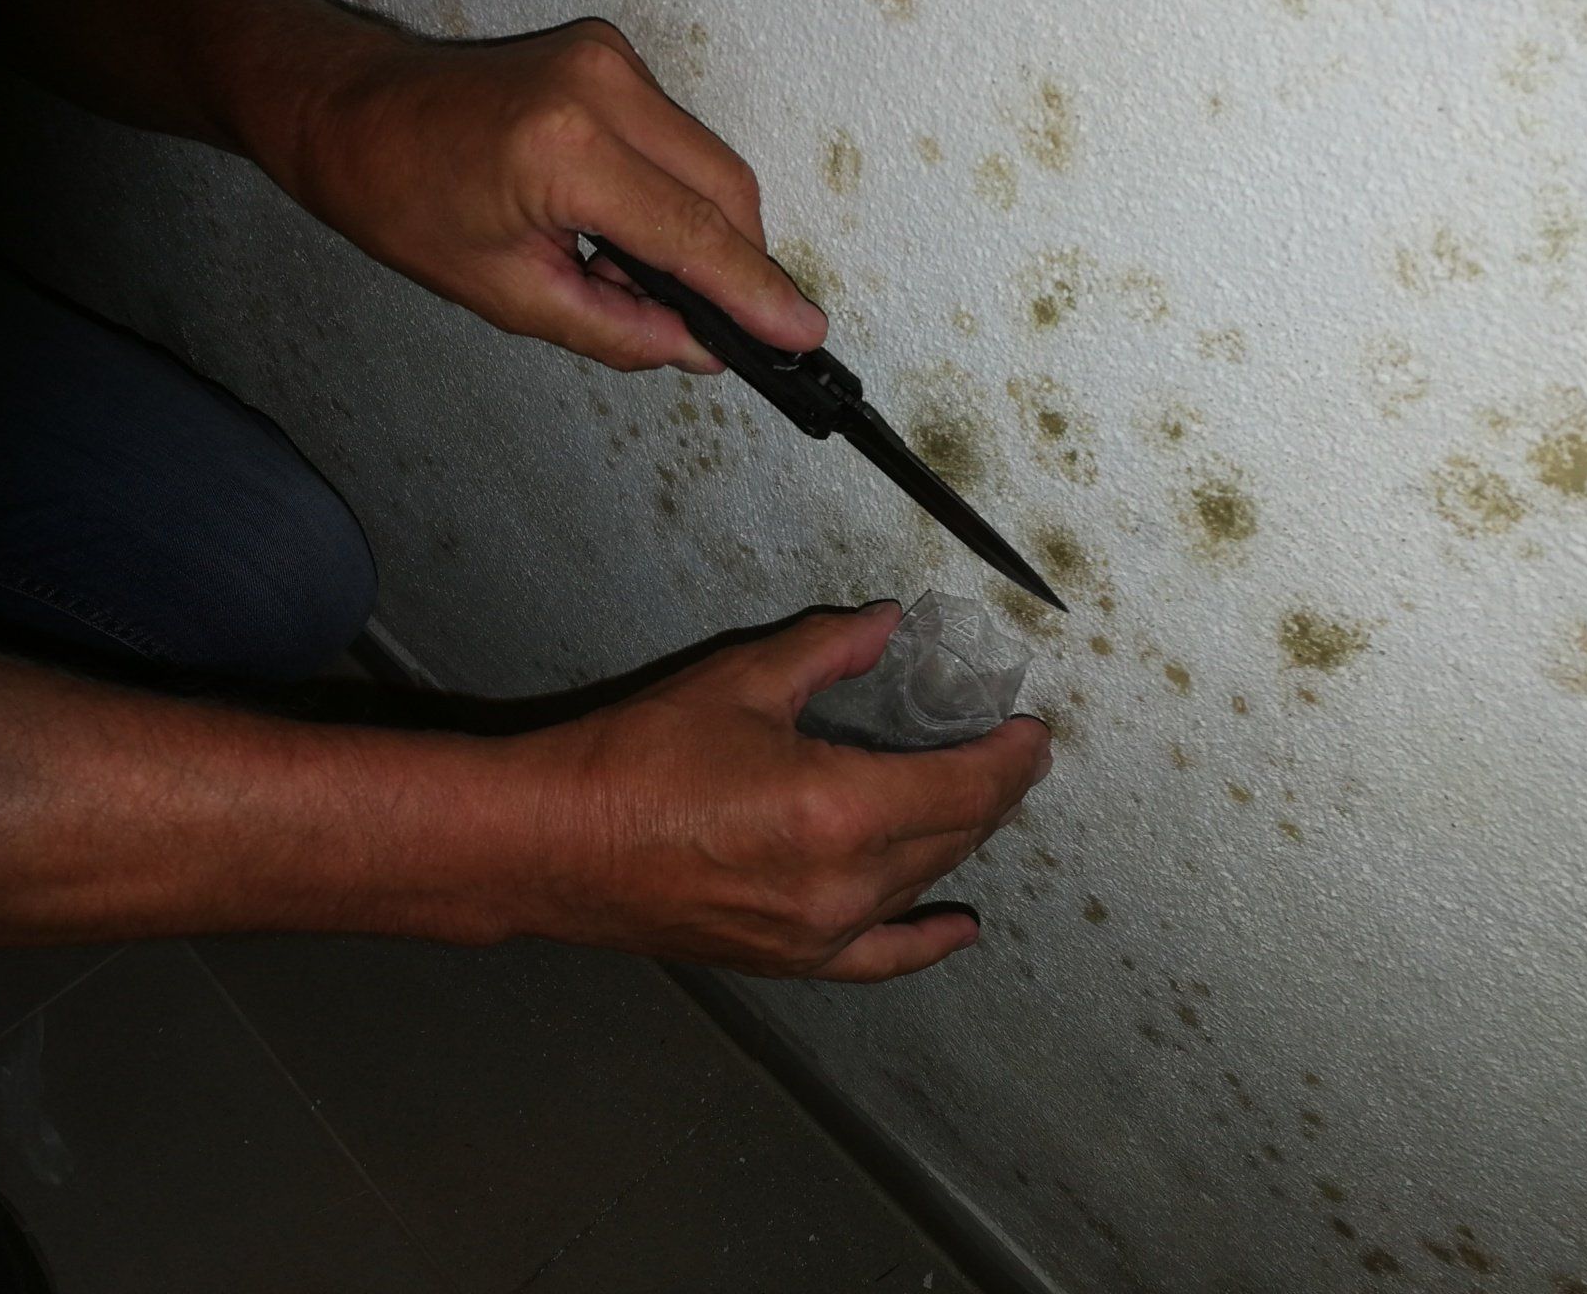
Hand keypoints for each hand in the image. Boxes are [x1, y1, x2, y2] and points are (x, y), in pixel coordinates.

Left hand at [247, 16, 826, 372]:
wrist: (349, 113)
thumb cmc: (401, 198)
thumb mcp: (507, 293)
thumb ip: (615, 328)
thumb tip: (696, 347)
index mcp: (565, 149)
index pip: (694, 234)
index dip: (755, 292)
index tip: (801, 333)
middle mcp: (599, 87)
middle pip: (726, 189)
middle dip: (733, 264)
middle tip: (710, 327)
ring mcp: (608, 59)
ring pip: (707, 164)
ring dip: (694, 233)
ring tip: (617, 275)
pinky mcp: (608, 55)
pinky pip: (675, 140)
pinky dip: (668, 195)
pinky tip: (611, 232)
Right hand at [494, 604, 1053, 980]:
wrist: (553, 844)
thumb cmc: (634, 760)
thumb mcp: (739, 683)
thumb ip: (827, 652)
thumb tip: (886, 626)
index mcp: (839, 809)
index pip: (964, 787)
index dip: (1010, 760)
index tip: (1033, 734)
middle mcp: (844, 884)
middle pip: (953, 837)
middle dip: (992, 793)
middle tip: (1009, 755)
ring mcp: (817, 933)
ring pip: (920, 885)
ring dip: (958, 842)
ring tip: (975, 804)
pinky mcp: (786, 959)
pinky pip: (879, 957)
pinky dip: (923, 941)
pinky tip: (956, 927)